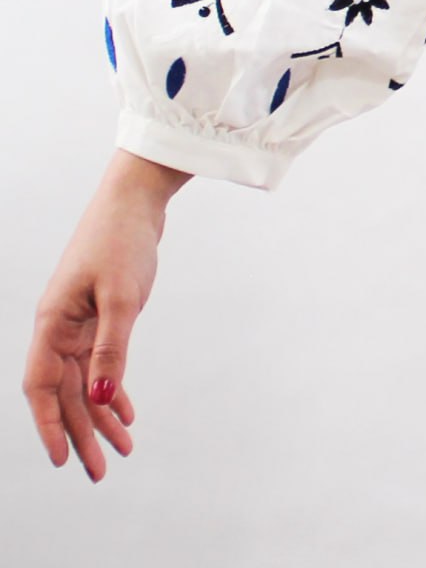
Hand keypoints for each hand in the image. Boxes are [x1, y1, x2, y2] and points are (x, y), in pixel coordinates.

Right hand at [23, 149, 189, 481]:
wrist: (137, 202)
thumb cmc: (122, 242)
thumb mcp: (122, 298)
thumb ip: (112, 350)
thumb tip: (101, 401)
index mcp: (52, 324)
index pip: (41, 387)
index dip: (49, 425)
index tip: (63, 460)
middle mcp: (60, 327)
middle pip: (66, 392)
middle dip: (82, 432)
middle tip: (100, 471)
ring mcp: (80, 322)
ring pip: (86, 381)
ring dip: (101, 415)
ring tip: (122, 449)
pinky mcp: (102, 315)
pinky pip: (102, 363)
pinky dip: (113, 388)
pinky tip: (124, 413)